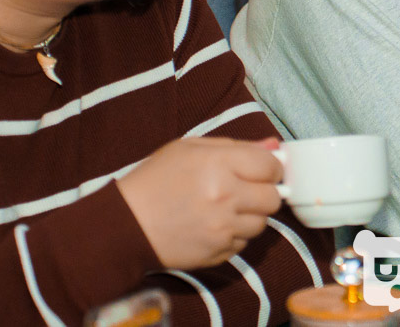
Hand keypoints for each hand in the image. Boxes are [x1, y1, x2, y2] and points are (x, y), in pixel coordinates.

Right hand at [118, 137, 283, 269]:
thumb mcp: (190, 148)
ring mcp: (223, 229)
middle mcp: (226, 198)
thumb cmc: (155, 180)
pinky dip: (235, 235)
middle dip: (264, 192)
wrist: (125, 225)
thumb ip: (236, 146)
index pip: (271, 166)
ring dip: (250, 215)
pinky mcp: (217, 253)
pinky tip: (214, 226)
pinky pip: (243, 243)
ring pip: (262, 224)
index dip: (270, 167)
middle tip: (245, 190)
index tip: (259, 170)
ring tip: (225, 209)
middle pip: (273, 198)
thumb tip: (275, 147)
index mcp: (219, 165)